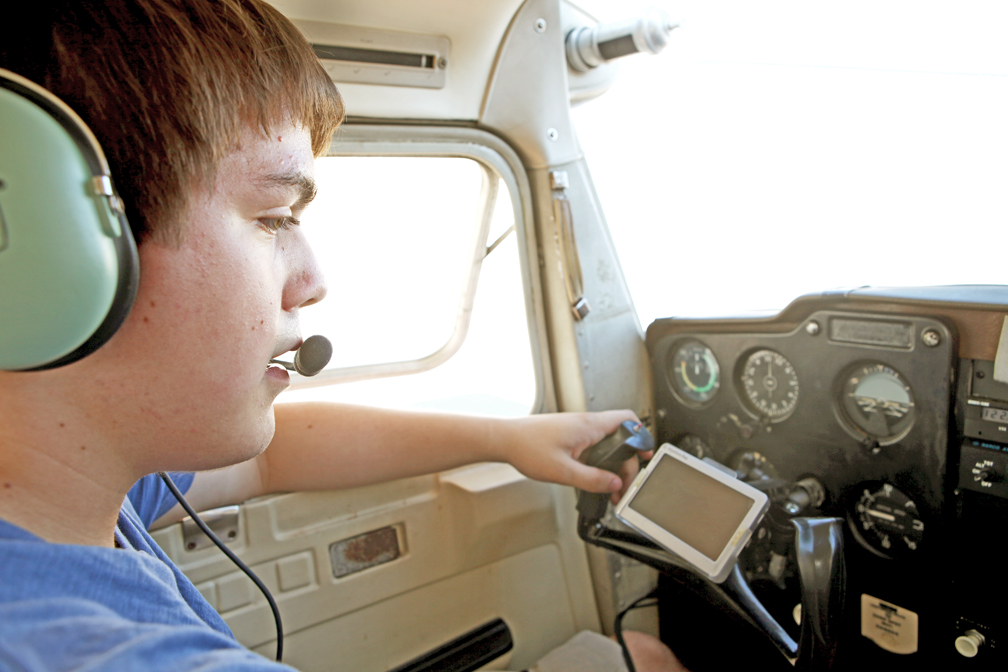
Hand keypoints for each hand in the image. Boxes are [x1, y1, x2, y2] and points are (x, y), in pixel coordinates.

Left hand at [497, 411, 652, 501]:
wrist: (503, 439)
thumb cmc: (526, 447)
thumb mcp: (563, 471)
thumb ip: (592, 479)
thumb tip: (614, 484)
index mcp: (589, 426)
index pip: (627, 420)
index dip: (641, 436)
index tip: (646, 454)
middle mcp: (586, 424)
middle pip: (619, 440)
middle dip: (625, 464)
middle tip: (622, 487)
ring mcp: (577, 430)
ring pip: (605, 445)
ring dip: (611, 466)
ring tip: (609, 488)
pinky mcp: (568, 437)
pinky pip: (592, 448)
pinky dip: (598, 463)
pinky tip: (593, 479)